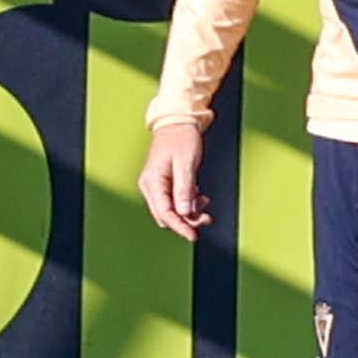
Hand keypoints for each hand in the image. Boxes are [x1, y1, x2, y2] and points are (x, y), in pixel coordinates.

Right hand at [143, 120, 213, 239]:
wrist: (178, 122)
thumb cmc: (181, 138)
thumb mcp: (185, 164)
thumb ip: (184, 190)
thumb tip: (184, 212)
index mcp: (153, 182)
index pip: (165, 213)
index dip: (180, 226)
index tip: (193, 236)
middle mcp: (151, 186)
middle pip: (167, 215)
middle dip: (186, 220)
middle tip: (206, 219)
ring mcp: (157, 185)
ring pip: (172, 210)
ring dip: (189, 212)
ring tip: (205, 205)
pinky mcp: (165, 183)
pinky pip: (175, 201)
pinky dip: (188, 203)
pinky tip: (199, 197)